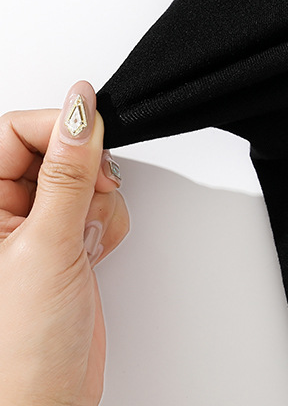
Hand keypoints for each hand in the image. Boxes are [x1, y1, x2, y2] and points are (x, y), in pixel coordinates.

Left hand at [0, 81, 128, 405]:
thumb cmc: (17, 351)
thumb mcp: (47, 246)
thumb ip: (69, 172)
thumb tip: (80, 110)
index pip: (15, 131)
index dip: (60, 128)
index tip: (93, 140)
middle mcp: (0, 214)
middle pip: (53, 150)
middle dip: (85, 171)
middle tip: (91, 196)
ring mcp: (31, 228)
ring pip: (80, 176)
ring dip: (98, 201)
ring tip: (86, 237)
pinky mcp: (60, 243)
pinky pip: (94, 204)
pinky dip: (105, 222)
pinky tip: (93, 251)